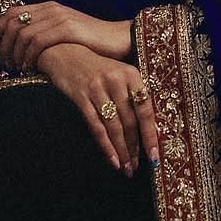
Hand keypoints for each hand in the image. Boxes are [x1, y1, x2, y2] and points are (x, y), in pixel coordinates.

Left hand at [0, 2, 130, 73]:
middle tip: (3, 62)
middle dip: (2, 44)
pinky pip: (38, 42)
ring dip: (14, 52)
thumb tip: (21, 47)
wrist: (121, 39)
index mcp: (48, 7)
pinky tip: (29, 67)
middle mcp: (52, 9)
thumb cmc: (92, 42)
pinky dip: (29, 55)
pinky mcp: (68, 30)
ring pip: (23, 34)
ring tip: (16, 67)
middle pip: (12, 23)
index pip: (11, 13)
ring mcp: (60, 18)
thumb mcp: (65, 33)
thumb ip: (45, 34)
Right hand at [36, 43, 157, 174]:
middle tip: (138, 167)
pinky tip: (112, 160)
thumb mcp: (120, 74)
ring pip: (114, 127)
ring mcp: (97, 88)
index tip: (154, 156)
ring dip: (121, 151)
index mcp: (132, 74)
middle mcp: (116, 80)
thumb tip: (150, 130)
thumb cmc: (98, 68)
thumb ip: (133, 96)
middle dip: (135, 148)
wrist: (65, 52)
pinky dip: (105, 145)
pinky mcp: (81, 96)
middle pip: (130, 121)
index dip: (150, 136)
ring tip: (126, 168)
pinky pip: (96, 126)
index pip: (145, 110)